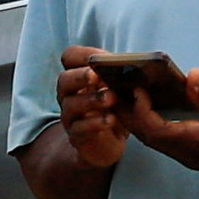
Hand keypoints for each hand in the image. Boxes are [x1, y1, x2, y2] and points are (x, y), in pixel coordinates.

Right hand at [50, 52, 134, 174]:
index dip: (82, 55)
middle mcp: (69, 94)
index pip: (70, 57)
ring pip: (71, 104)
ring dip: (91, 99)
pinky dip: (95, 123)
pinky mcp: (76, 135)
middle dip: (81, 76)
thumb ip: (121, 75)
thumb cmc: (114, 109)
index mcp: (80, 76)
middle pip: (64, 79)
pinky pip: (80, 128)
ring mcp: (70, 115)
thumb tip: (134, 64)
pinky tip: (111, 119)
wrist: (108, 143)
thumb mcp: (119, 88)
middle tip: (97, 75)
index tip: (98, 58)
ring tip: (111, 98)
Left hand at [123, 64, 198, 186]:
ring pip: (153, 141)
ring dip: (139, 121)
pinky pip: (164, 142)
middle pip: (146, 136)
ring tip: (130, 99)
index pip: (154, 129)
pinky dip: (152, 126)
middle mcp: (185, 153)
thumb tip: (192, 75)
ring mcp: (188, 157)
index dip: (140, 110)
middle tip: (119, 92)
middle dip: (130, 115)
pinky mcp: (193, 156)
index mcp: (193, 142)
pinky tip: (154, 111)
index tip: (138, 89)